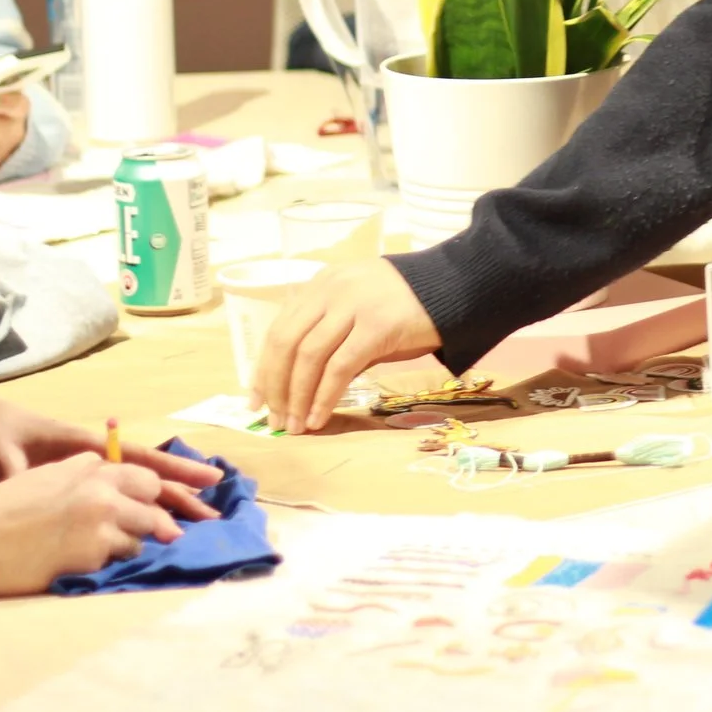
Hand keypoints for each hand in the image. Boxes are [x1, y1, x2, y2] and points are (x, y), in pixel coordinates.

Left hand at [0, 385, 225, 520]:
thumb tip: (34, 500)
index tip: (210, 479)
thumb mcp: (1, 460)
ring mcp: (87, 468)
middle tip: (216, 512)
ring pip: (138, 483)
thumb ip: (20, 480)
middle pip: (148, 475)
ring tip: (199, 515)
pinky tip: (156, 519)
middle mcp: (93, 457)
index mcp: (84, 447)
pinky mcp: (76, 479)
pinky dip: (143, 502)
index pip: (140, 460)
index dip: (175, 471)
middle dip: (182, 493)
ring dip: (167, 499)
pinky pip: (120, 490)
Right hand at [0, 455, 177, 610]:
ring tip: (135, 549)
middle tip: (185, 525)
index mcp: (83, 463)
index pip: (135, 469)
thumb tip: (100, 487)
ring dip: (142, 539)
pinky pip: (126, 553)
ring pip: (146, 524)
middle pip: (152, 488)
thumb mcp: (40, 480)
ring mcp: (101, 511)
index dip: (154, 486)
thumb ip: (74, 479)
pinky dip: (120, 559)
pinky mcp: (96, 544)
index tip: (176, 495)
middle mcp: (98, 481)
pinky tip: (104, 564)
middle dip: (167, 508)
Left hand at [256, 258, 441, 433]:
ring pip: (308, 355)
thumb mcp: (359, 315)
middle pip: (286, 342)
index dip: (264, 368)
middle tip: (274, 419)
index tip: (256, 400)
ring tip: (295, 426)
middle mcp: (331, 290)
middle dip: (275, 386)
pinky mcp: (376, 325)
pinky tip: (319, 418)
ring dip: (297, 397)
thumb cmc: (407, 306)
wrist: (454, 288)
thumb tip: (301, 387)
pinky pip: (339, 367)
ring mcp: (353, 305)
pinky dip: (324, 396)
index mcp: (322, 285)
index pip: (280, 328)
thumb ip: (332, 339)